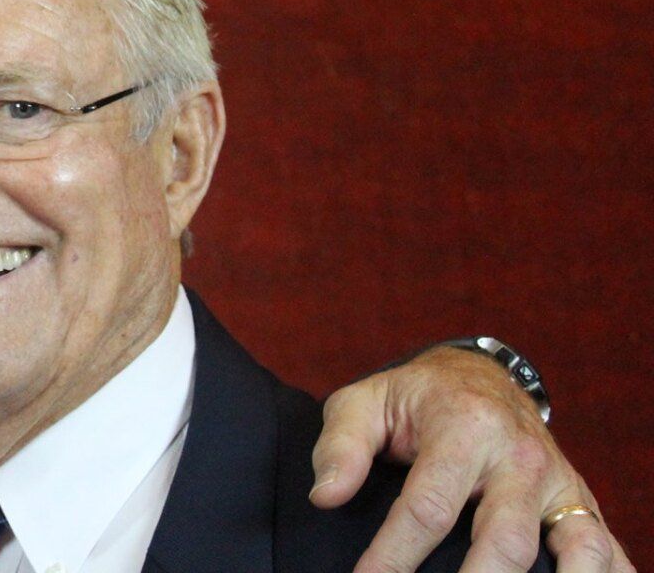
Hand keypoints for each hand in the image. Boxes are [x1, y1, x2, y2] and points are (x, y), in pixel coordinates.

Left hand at [312, 347, 630, 572]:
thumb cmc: (414, 399)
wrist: (480, 377)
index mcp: (464, 428)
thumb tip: (326, 496)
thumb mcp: (365, 403)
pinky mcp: (581, 502)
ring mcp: (559, 483)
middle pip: (505, 541)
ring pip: (574, 549)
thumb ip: (341, 447)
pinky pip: (606, 547)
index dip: (394, 555)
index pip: (429, 506)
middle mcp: (520, 458)